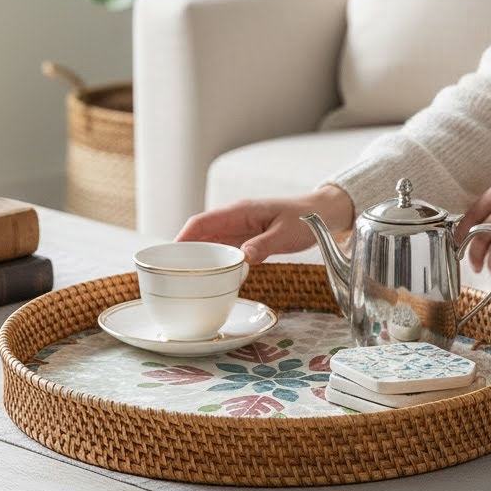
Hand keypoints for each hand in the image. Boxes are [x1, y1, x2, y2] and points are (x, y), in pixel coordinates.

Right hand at [176, 185, 354, 263]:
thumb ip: (264, 245)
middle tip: (168, 274)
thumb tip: (241, 259)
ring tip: (181, 278)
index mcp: (240, 211)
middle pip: (199, 234)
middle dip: (181, 251)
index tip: (167, 255)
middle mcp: (235, 219)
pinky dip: (212, 261)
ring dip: (195, 258)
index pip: (201, 222)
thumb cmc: (306, 219)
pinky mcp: (246, 238)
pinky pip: (222, 249)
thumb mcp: (286, 234)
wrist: (323, 213)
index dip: (181, 238)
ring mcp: (239, 229)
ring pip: (208, 242)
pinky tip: (208, 276)